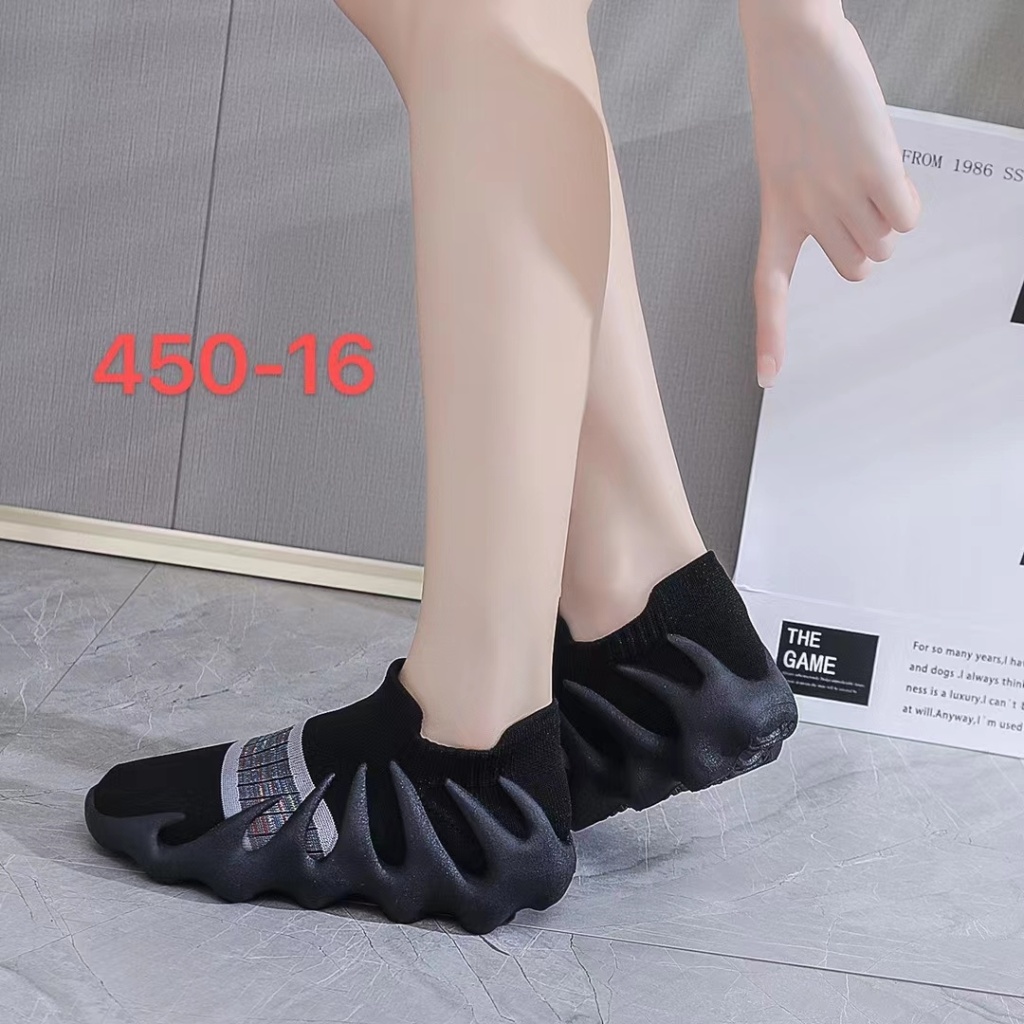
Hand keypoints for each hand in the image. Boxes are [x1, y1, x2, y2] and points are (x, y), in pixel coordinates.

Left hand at [739, 5, 921, 386]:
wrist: (795, 46)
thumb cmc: (791, 103)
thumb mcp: (785, 165)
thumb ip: (811, 208)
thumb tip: (863, 244)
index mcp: (774, 213)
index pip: (768, 289)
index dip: (769, 336)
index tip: (766, 378)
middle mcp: (806, 213)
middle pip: (856, 269)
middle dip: (864, 243)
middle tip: (853, 197)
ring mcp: (842, 194)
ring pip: (883, 246)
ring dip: (885, 217)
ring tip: (864, 169)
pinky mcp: (876, 169)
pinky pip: (908, 218)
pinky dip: (906, 199)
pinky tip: (884, 164)